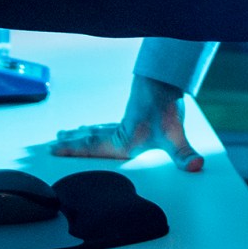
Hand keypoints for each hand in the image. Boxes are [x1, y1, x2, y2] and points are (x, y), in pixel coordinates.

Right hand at [47, 75, 203, 171]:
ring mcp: (123, 123)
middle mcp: (119, 132)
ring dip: (80, 134)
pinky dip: (95, 128)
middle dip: (71, 144)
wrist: (164, 82)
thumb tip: (195, 166)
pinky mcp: (131, 116)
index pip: (92, 147)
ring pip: (96, 130)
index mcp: (123, 141)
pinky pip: (106, 126)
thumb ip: (184, 153)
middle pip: (89, 138)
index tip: (54, 149)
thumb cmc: (166, 109)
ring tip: (65, 134)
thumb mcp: (175, 135)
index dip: (72, 150)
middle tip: (52, 145)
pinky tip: (95, 127)